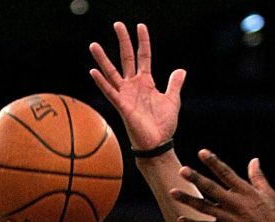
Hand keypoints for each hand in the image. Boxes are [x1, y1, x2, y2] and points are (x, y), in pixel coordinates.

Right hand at [89, 22, 185, 150]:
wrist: (159, 144)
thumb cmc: (164, 125)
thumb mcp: (173, 100)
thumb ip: (174, 84)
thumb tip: (181, 70)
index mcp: (146, 83)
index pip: (144, 56)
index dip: (143, 41)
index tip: (140, 26)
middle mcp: (134, 86)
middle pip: (127, 58)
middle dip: (123, 41)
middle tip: (118, 24)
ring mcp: (126, 95)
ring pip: (112, 73)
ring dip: (102, 60)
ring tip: (94, 45)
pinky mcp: (122, 106)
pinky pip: (110, 92)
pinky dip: (102, 82)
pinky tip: (93, 71)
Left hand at [171, 150, 274, 221]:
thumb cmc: (274, 217)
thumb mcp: (269, 194)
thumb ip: (258, 177)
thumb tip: (254, 160)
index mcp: (246, 192)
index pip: (227, 173)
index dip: (213, 162)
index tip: (202, 152)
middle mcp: (235, 204)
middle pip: (212, 188)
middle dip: (196, 179)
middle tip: (182, 170)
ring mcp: (229, 219)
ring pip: (204, 207)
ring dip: (188, 199)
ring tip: (173, 192)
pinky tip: (181, 220)